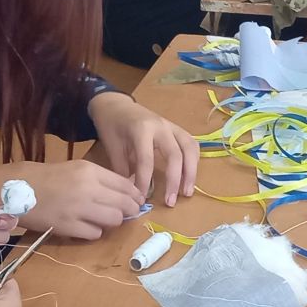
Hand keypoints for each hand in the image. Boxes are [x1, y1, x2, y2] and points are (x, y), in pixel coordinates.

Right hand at [0, 159, 143, 239]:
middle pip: (124, 204)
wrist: (15, 190)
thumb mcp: (76, 169)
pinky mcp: (68, 227)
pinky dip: (94, 232)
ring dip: (111, 222)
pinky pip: (95, 234)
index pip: (126, 185)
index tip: (137, 202)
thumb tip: (126, 193)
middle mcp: (87, 188)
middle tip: (124, 214)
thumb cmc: (47, 177)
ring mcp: (78, 209)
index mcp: (90, 170)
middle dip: (128, 211)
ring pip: (114, 220)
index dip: (135, 196)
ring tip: (101, 220)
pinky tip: (85, 227)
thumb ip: (100, 179)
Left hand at [89, 91, 199, 206]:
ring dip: (191, 172)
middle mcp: (161, 126)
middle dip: (174, 180)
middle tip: (170, 202)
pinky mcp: (177, 129)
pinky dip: (194, 160)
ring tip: (187, 192)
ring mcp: (171, 126)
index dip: (144, 182)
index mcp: (141, 129)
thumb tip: (134, 194)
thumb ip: (123, 170)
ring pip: (189, 149)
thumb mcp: (112, 148)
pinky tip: (190, 176)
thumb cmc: (112, 126)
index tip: (141, 199)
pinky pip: (191, 144)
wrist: (115, 105)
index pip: (146, 160)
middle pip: (175, 155)